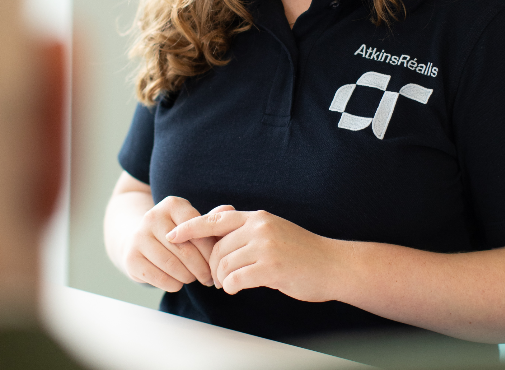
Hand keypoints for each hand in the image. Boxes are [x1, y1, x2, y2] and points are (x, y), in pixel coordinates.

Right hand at [122, 196, 232, 291]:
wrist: (138, 240)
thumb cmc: (175, 233)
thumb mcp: (192, 222)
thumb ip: (211, 219)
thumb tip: (230, 209)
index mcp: (172, 204)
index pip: (197, 229)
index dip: (210, 250)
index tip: (218, 262)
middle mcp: (152, 216)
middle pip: (186, 251)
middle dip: (202, 268)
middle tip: (210, 278)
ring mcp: (138, 236)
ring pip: (173, 267)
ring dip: (188, 278)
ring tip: (194, 278)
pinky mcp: (131, 258)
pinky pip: (160, 279)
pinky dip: (174, 285)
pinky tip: (177, 282)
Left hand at [167, 209, 338, 301]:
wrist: (332, 264)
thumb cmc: (302, 251)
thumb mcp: (273, 230)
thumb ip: (247, 229)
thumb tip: (218, 225)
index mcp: (257, 217)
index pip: (215, 219)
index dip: (190, 228)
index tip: (173, 235)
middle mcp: (259, 227)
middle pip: (216, 248)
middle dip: (211, 266)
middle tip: (217, 278)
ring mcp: (265, 246)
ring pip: (224, 264)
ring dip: (222, 279)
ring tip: (230, 284)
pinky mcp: (271, 267)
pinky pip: (236, 279)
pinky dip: (232, 286)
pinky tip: (237, 287)